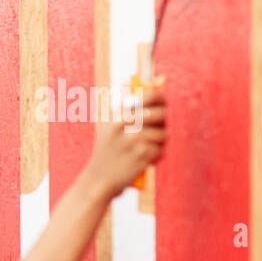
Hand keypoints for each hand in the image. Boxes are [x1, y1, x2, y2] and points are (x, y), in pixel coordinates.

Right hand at [84, 79, 166, 196]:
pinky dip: (154, 157)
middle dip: (162, 123)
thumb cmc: (107, 152)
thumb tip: (158, 80)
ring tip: (143, 149)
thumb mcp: (110, 127)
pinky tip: (142, 160)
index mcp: (118, 116)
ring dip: (158, 143)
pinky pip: (161, 150)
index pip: (148, 97)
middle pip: (161, 115)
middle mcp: (126, 126)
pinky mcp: (143, 155)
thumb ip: (131, 106)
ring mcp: (134, 140)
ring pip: (163, 134)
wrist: (98, 180)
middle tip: (155, 130)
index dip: (160, 98)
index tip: (163, 103)